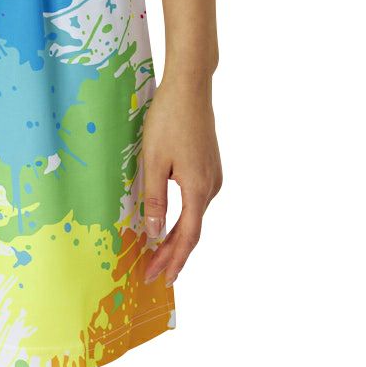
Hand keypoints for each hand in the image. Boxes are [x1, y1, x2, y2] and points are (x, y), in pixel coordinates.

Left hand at [140, 75, 221, 286]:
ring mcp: (213, 175)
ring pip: (194, 215)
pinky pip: (196, 200)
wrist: (190, 88)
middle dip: (171, 253)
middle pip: (192, 229)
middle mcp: (212, 186)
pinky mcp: (209, 165)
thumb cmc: (168, 120)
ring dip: (177, 235)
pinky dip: (183, 216)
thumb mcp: (153, 160)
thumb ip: (154, 199)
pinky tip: (170, 220)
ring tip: (157, 253)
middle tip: (151, 273)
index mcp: (198, 189)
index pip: (187, 237)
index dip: (172, 260)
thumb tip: (154, 233)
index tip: (159, 279)